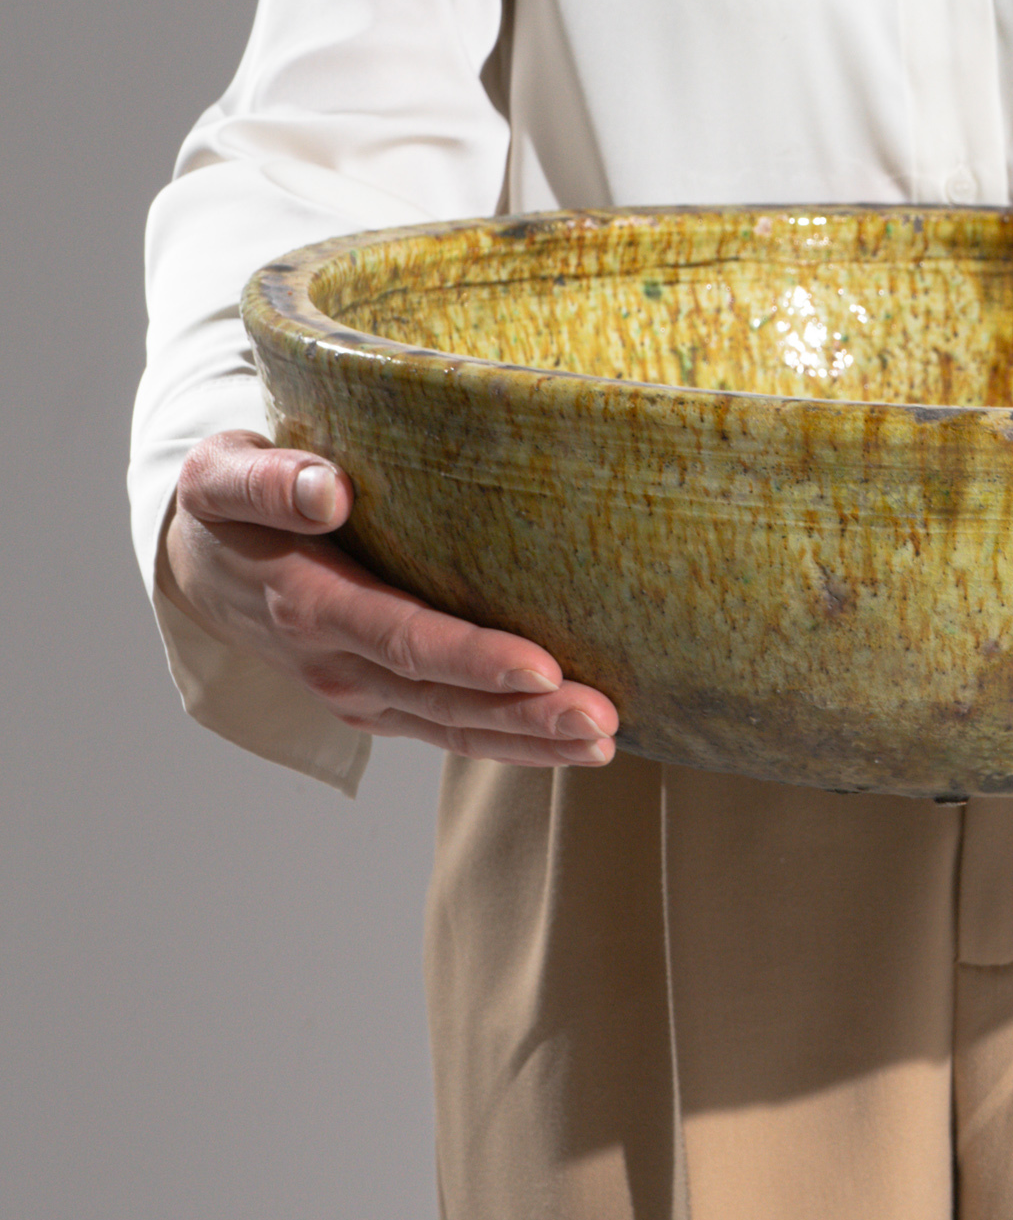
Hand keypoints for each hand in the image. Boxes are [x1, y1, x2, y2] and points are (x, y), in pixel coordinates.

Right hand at [162, 431, 619, 766]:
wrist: (201, 569)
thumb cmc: (228, 506)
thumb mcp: (221, 475)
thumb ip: (269, 481)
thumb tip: (330, 490)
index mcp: (306, 603)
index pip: (401, 637)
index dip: (471, 658)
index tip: (541, 667)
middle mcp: (335, 663)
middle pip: (442, 700)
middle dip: (524, 716)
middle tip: (600, 720)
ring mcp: (359, 694)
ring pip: (454, 728)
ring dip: (531, 742)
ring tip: (603, 741)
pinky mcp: (381, 705)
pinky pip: (452, 731)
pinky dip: (513, 743)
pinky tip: (574, 743)